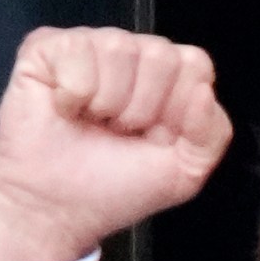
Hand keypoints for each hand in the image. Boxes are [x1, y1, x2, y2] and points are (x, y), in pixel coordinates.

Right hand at [0, 27, 231, 260]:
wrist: (56, 212)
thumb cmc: (113, 190)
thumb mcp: (184, 173)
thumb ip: (212, 134)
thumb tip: (203, 92)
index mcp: (167, 78)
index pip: (194, 64)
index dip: (177, 109)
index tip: (153, 138)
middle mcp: (131, 55)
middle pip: (160, 54)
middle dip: (141, 109)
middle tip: (117, 133)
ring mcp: (89, 47)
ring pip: (118, 48)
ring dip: (106, 103)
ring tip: (91, 123)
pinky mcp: (47, 49)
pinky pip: (76, 51)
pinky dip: (72, 93)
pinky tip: (65, 110)